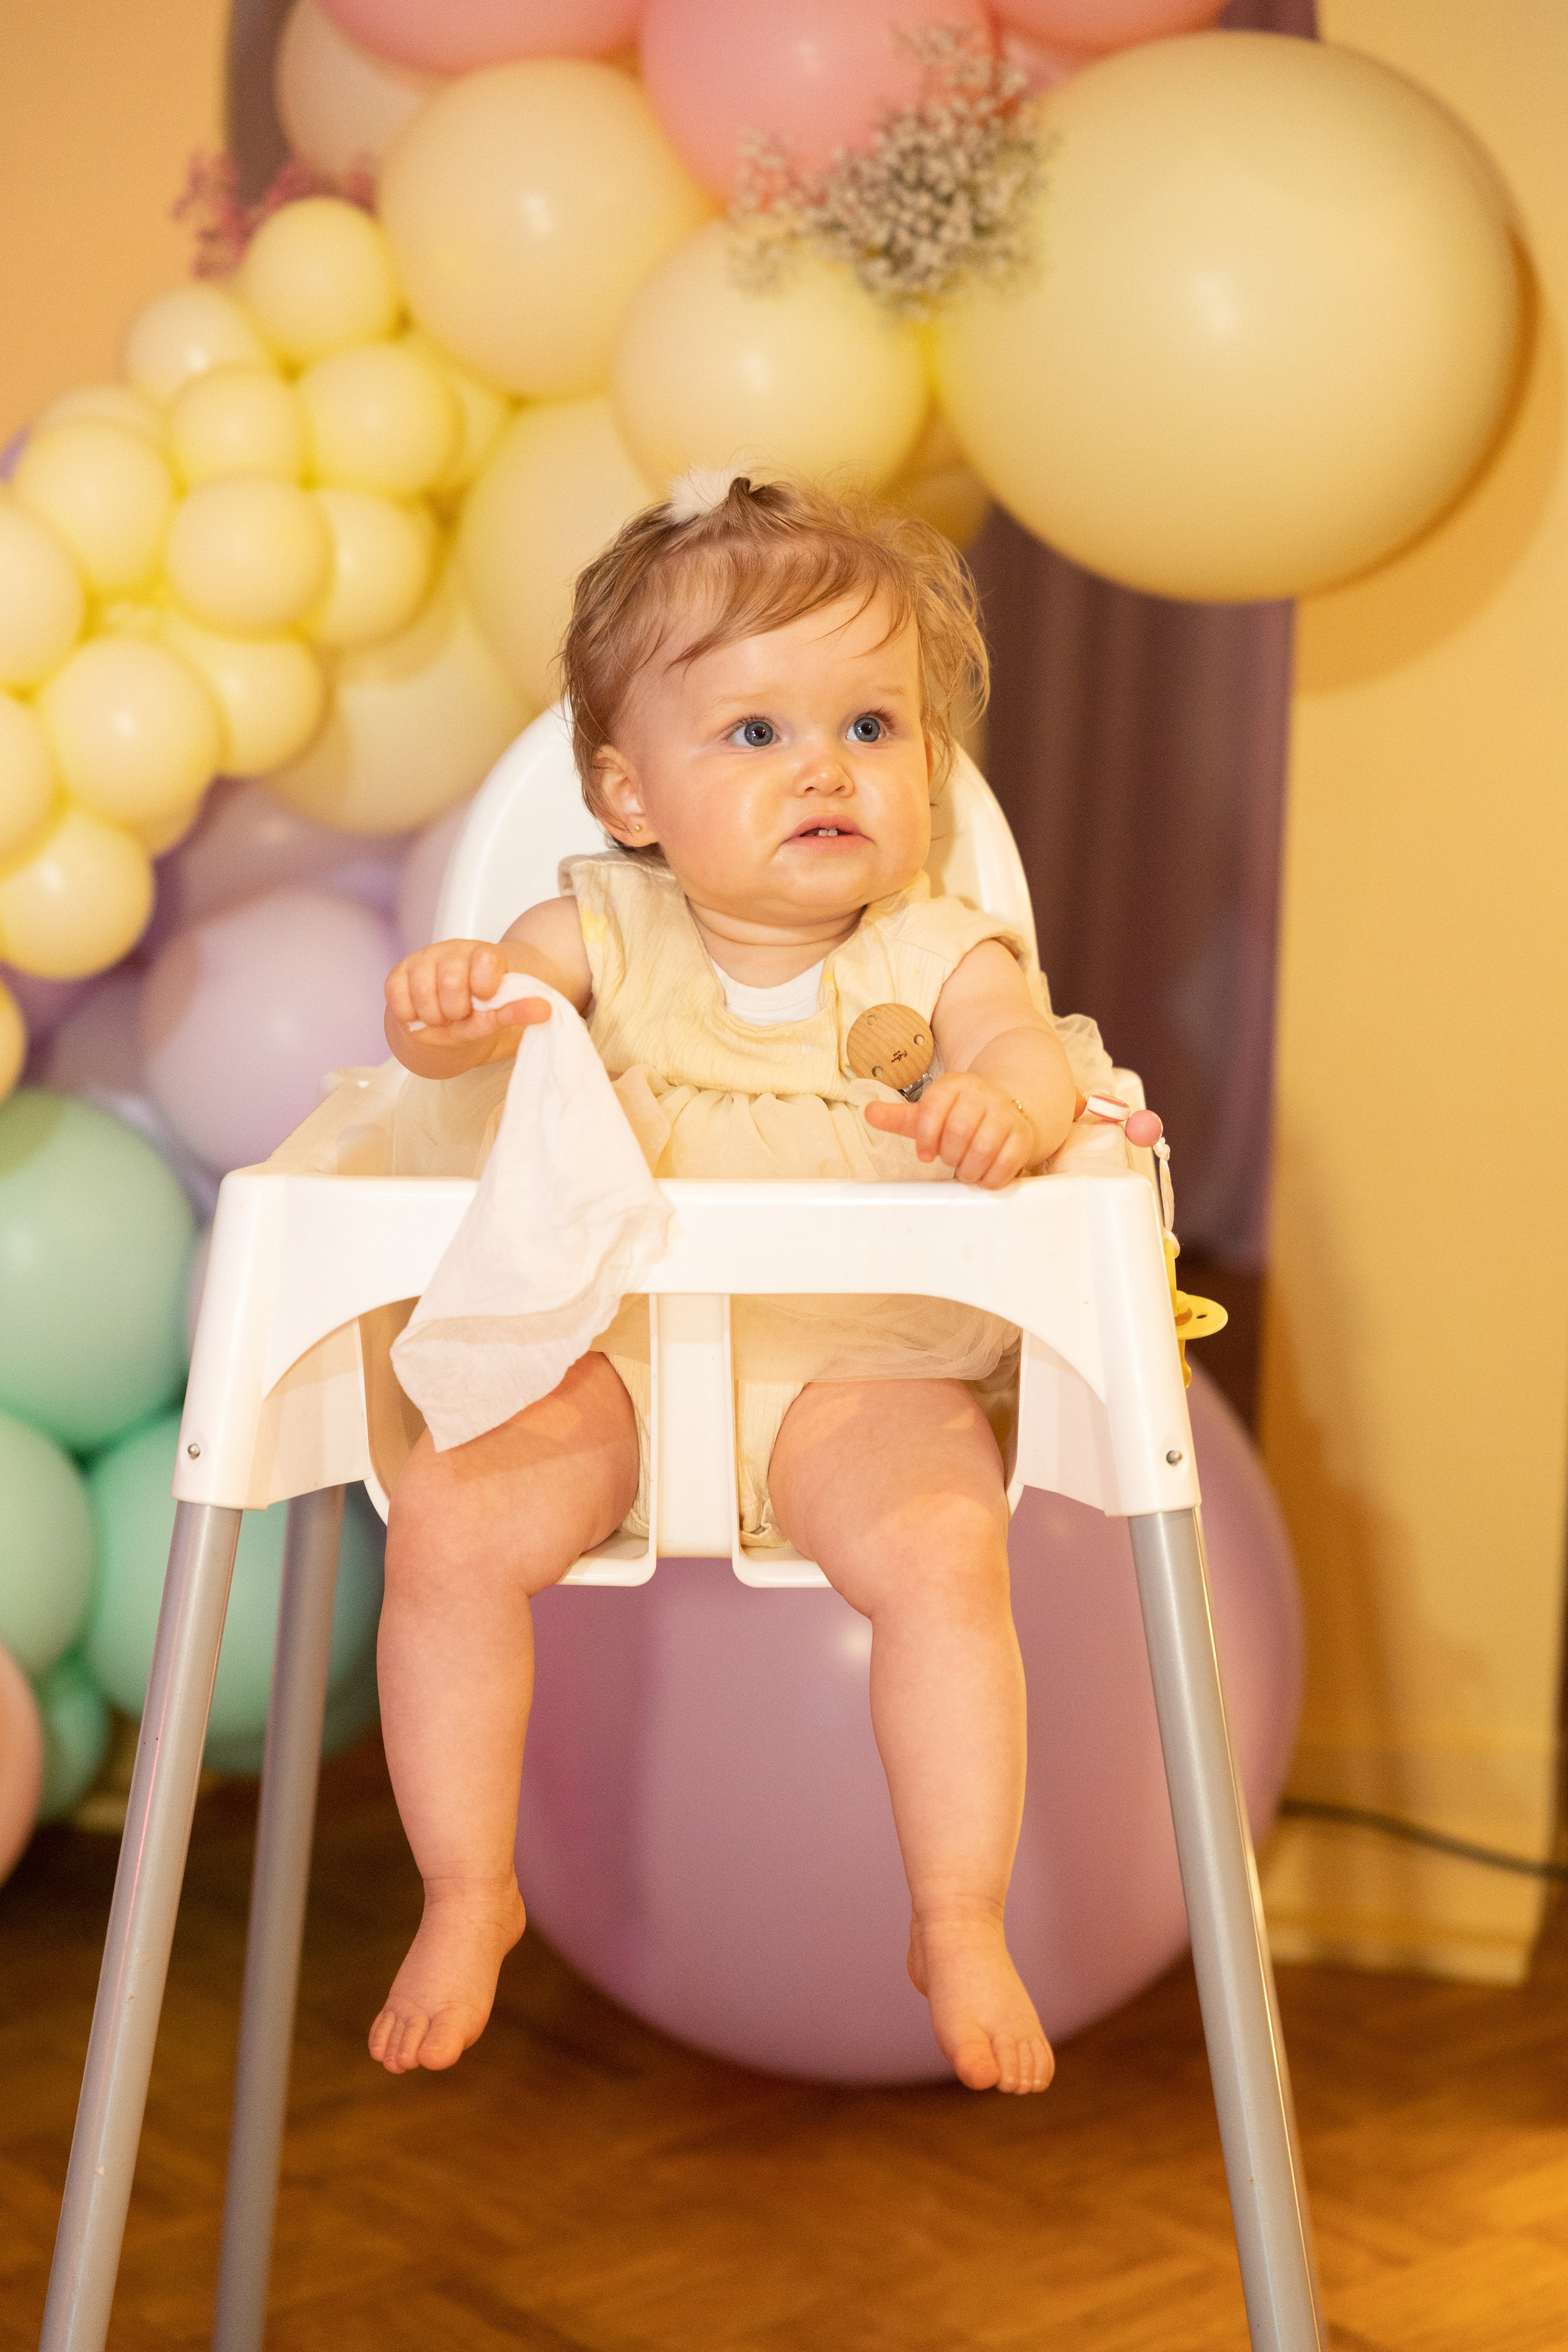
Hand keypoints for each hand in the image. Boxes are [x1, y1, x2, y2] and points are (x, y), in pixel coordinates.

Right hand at [385, 939, 551, 1047]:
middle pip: (452, 982)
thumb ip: (518, 1010)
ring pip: (424, 994)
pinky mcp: (397, 975)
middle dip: (457, 1011)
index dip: (485, 985)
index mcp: (482, 955)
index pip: (486, 959)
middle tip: (460, 1015)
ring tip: (442, 1018)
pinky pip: (399, 1000)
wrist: (441, 1023)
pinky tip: (421, 1015)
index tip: (485, 998)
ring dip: (434, 1017)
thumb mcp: (498, 1013)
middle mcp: (450, 951)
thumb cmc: (474, 1013)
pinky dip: (411, 1016)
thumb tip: (545, 1009)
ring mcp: (422, 960)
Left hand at [864, 1072, 1035, 1188]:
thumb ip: (898, 1117)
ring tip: (965, 1171)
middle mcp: (982, 1095)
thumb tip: (869, 1112)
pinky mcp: (1023, 1135)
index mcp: (954, 1085)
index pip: (935, 1106)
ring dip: (969, 1169)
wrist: (1006, 1109)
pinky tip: (984, 1176)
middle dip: (950, 1155)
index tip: (924, 1155)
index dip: (926, 1136)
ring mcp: (1005, 1114)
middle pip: (959, 1130)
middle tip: (950, 1161)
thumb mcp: (928, 1113)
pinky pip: (1007, 1162)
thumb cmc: (959, 1115)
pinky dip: (991, 1177)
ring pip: (983, 1148)